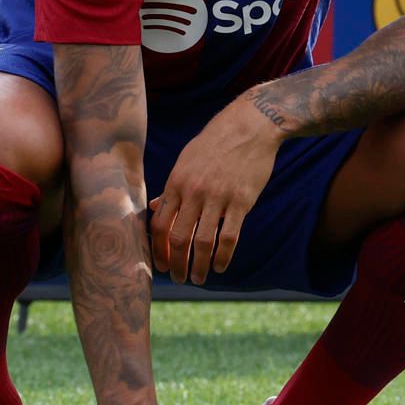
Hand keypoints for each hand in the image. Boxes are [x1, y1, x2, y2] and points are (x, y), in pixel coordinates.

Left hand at [150, 104, 280, 283]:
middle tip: (178, 278)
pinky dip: (224, 256)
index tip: (161, 264)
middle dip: (176, 263)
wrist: (250, 126)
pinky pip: (229, 236)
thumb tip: (153, 208)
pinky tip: (221, 267)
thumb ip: (170, 187)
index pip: (160, 224)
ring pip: (203, 242)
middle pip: (179, 238)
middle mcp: (193, 192)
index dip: (158, 248)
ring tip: (199, 278)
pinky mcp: (241, 201)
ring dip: (199, 266)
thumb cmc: (215, 142)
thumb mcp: (186, 161)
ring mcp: (218, 197)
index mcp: (176, 183)